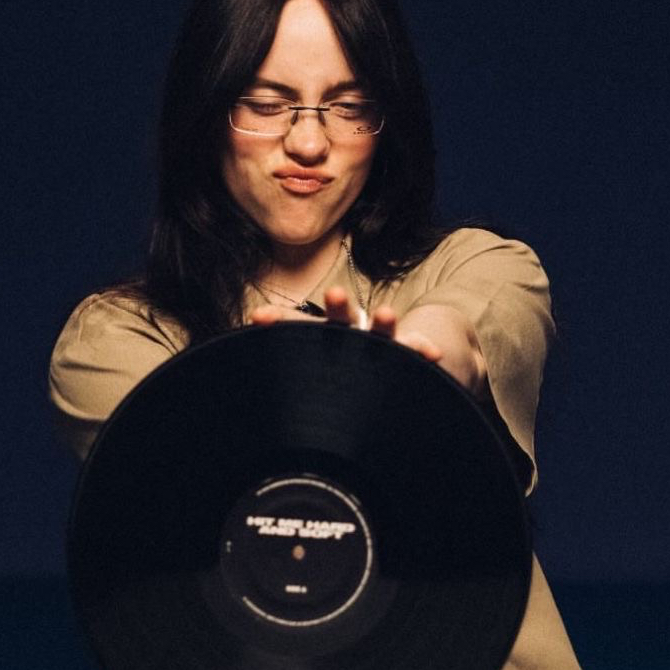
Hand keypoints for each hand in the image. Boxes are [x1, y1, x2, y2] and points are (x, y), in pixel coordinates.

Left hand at [251, 289, 487, 395]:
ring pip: (380, 330)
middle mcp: (350, 332)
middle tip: (333, 295)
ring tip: (386, 314)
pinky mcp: (406, 352)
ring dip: (382, 322)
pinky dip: (420, 350)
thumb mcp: (309, 370)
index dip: (278, 320)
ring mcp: (379, 341)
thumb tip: (239, 368)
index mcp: (319, 334)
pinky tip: (429, 355)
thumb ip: (284, 375)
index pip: (295, 323)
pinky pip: (415, 350)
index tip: (257, 317)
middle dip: (337, 307)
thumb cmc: (336, 372)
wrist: (384, 363)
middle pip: (341, 317)